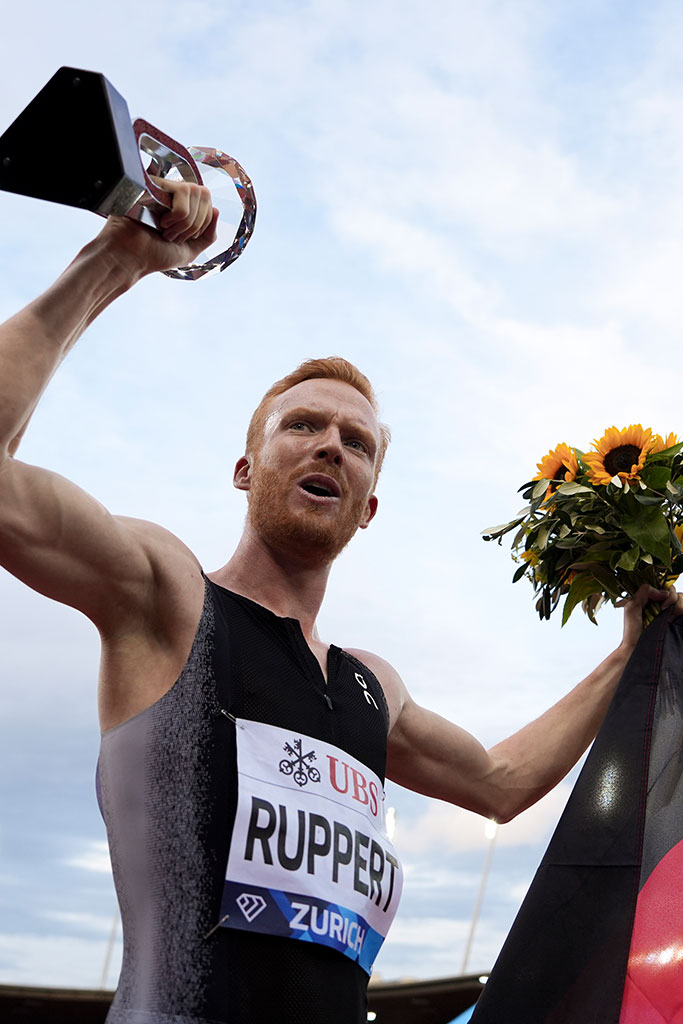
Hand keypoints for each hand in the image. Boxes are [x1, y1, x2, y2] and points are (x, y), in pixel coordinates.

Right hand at [94, 177, 218, 279]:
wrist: (130, 257)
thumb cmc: (155, 255)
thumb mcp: (190, 249)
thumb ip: (208, 234)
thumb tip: (217, 209)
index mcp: (181, 207)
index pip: (208, 203)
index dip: (202, 224)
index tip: (182, 240)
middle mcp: (173, 194)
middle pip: (205, 194)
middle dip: (195, 224)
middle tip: (174, 237)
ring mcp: (163, 188)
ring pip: (196, 192)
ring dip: (186, 222)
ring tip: (165, 231)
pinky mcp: (154, 183)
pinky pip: (183, 192)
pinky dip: (179, 215)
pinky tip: (161, 222)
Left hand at [617, 583, 680, 649]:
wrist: (638, 648)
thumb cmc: (633, 630)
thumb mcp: (632, 606)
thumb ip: (644, 591)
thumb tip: (664, 592)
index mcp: (651, 599)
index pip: (664, 586)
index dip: (664, 589)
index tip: (660, 598)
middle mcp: (663, 604)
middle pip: (675, 591)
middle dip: (671, 598)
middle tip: (662, 609)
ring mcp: (671, 613)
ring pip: (682, 599)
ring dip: (677, 606)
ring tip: (667, 617)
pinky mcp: (677, 622)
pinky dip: (680, 612)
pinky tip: (671, 620)